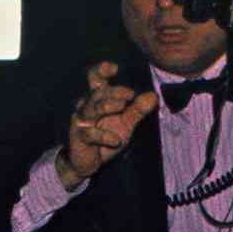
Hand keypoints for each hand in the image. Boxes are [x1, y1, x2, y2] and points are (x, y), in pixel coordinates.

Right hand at [59, 59, 157, 187]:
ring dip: (107, 106)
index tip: (114, 68)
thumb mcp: (125, 124)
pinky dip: (104, 136)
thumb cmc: (105, 139)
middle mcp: (86, 106)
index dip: (101, 70)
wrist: (88, 163)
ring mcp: (81, 121)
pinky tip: (116, 140)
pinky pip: (90, 134)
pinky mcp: (79, 137)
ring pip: (91, 109)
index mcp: (97, 99)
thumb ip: (137, 110)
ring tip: (122, 106)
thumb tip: (153, 96)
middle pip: (97, 93)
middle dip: (113, 91)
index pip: (95, 78)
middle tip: (130, 95)